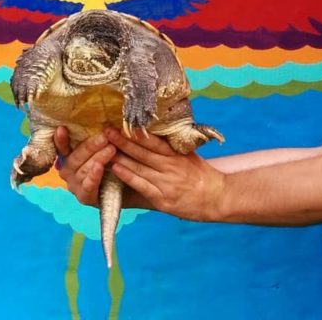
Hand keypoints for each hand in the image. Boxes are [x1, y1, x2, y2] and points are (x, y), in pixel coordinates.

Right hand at [53, 126, 116, 205]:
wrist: (127, 190)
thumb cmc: (112, 164)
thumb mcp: (103, 149)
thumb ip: (98, 138)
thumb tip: (102, 122)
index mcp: (68, 157)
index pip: (61, 147)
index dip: (60, 139)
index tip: (62, 128)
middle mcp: (67, 171)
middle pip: (75, 156)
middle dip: (90, 146)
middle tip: (105, 136)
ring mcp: (74, 185)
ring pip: (83, 169)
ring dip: (97, 158)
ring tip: (111, 149)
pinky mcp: (84, 197)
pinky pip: (87, 186)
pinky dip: (93, 176)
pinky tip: (100, 167)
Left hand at [107, 128, 225, 221]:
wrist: (219, 198)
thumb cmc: (201, 174)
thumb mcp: (187, 155)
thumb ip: (169, 145)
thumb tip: (148, 130)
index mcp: (175, 155)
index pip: (152, 141)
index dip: (135, 132)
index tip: (120, 122)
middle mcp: (170, 167)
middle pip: (142, 152)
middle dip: (122, 141)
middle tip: (105, 131)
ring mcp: (166, 184)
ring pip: (139, 167)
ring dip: (119, 157)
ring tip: (103, 148)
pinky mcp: (163, 200)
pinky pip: (142, 186)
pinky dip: (128, 177)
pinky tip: (115, 169)